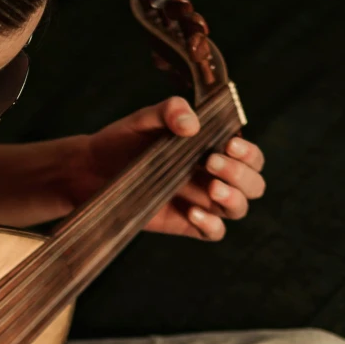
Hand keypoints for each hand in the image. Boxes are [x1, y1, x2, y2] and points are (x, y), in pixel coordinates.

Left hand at [66, 96, 266, 240]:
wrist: (91, 170)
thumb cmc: (123, 140)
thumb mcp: (144, 119)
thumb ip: (169, 111)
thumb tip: (191, 123)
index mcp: (213, 149)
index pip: (251, 156)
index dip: (249, 154)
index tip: (229, 144)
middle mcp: (213, 176)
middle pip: (253, 185)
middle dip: (241, 174)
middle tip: (211, 162)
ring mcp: (201, 201)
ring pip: (238, 209)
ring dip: (233, 199)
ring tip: (211, 189)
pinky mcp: (185, 223)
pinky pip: (213, 233)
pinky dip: (211, 225)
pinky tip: (194, 212)